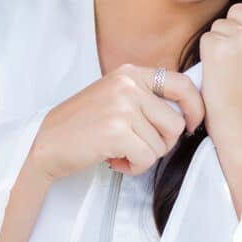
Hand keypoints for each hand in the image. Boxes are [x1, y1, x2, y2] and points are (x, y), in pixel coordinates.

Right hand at [31, 64, 205, 180]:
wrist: (46, 144)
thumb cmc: (80, 126)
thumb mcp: (114, 97)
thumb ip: (145, 98)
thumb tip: (186, 113)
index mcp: (130, 73)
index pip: (182, 84)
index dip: (195, 107)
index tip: (191, 124)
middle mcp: (128, 85)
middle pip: (175, 122)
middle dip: (162, 143)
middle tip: (137, 147)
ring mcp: (122, 106)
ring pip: (162, 144)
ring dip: (145, 157)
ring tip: (121, 153)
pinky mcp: (117, 131)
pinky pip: (147, 158)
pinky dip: (135, 168)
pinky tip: (116, 162)